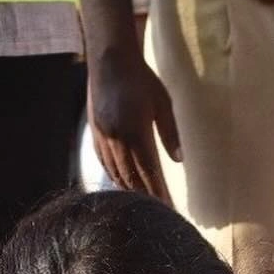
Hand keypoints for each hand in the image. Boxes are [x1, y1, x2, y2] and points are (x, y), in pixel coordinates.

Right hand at [88, 47, 181, 200]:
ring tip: (140, 203)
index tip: (167, 208)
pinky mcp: (95, 133)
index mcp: (136, 132)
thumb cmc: (142, 79)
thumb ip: (170, 133)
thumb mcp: (163, 103)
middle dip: (145, 197)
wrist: (110, 60)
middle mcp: (117, 139)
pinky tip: (121, 183)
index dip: (158, 193)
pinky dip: (113, 176)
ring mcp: (103, 137)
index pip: (149, 172)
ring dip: (128, 190)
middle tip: (157, 213)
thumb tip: (179, 160)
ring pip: (115, 172)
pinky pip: (104, 162)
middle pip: (131, 178)